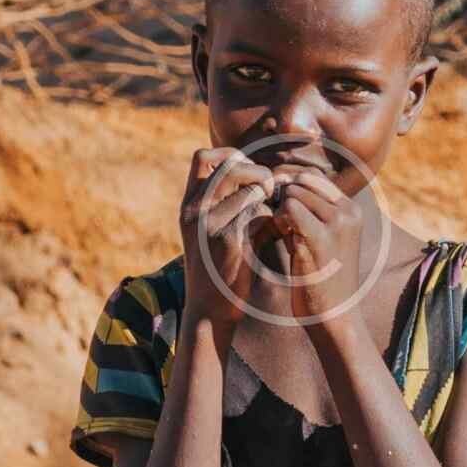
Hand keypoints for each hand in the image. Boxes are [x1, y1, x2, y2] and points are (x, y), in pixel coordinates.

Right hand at [179, 147, 287, 326]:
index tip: (248, 170)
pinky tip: (278, 232)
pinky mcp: (230, 242)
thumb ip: (225, 205)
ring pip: (250, 190)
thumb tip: (261, 177)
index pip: (202, 157)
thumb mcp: (209, 233)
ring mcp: (211, 225)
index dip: (230, 155)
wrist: (209, 311)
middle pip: (230, 167)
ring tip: (275, 215)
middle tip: (270, 192)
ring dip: (269, 199)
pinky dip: (274, 219)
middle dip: (258, 173)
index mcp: (189, 206)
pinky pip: (260, 214)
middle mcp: (195, 211)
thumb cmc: (217, 270)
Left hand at [270, 166, 364, 322]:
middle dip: (285, 197)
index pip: (315, 176)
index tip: (280, 207)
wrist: (335, 317)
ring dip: (281, 210)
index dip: (291, 185)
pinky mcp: (320, 238)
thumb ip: (308, 212)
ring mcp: (337, 223)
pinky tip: (283, 239)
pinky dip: (279, 220)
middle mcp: (348, 212)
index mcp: (352, 210)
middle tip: (283, 225)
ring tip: (286, 235)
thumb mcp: (322, 238)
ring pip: (294, 192)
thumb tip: (281, 184)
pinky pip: (289, 209)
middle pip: (303, 180)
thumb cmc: (322, 280)